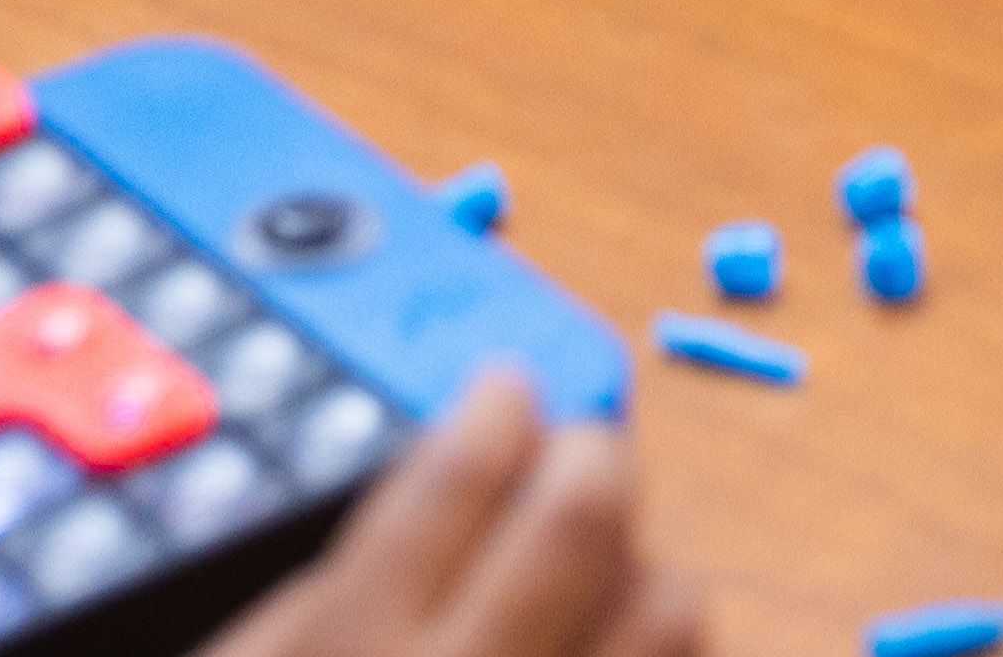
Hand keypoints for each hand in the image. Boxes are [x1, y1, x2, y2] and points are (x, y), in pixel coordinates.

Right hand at [196, 372, 692, 656]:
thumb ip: (328, 601)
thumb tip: (446, 480)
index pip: (452, 480)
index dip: (492, 414)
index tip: (507, 393)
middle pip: (584, 519)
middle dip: (592, 456)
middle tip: (580, 454)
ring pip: (674, 610)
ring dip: (645, 579)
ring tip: (600, 595)